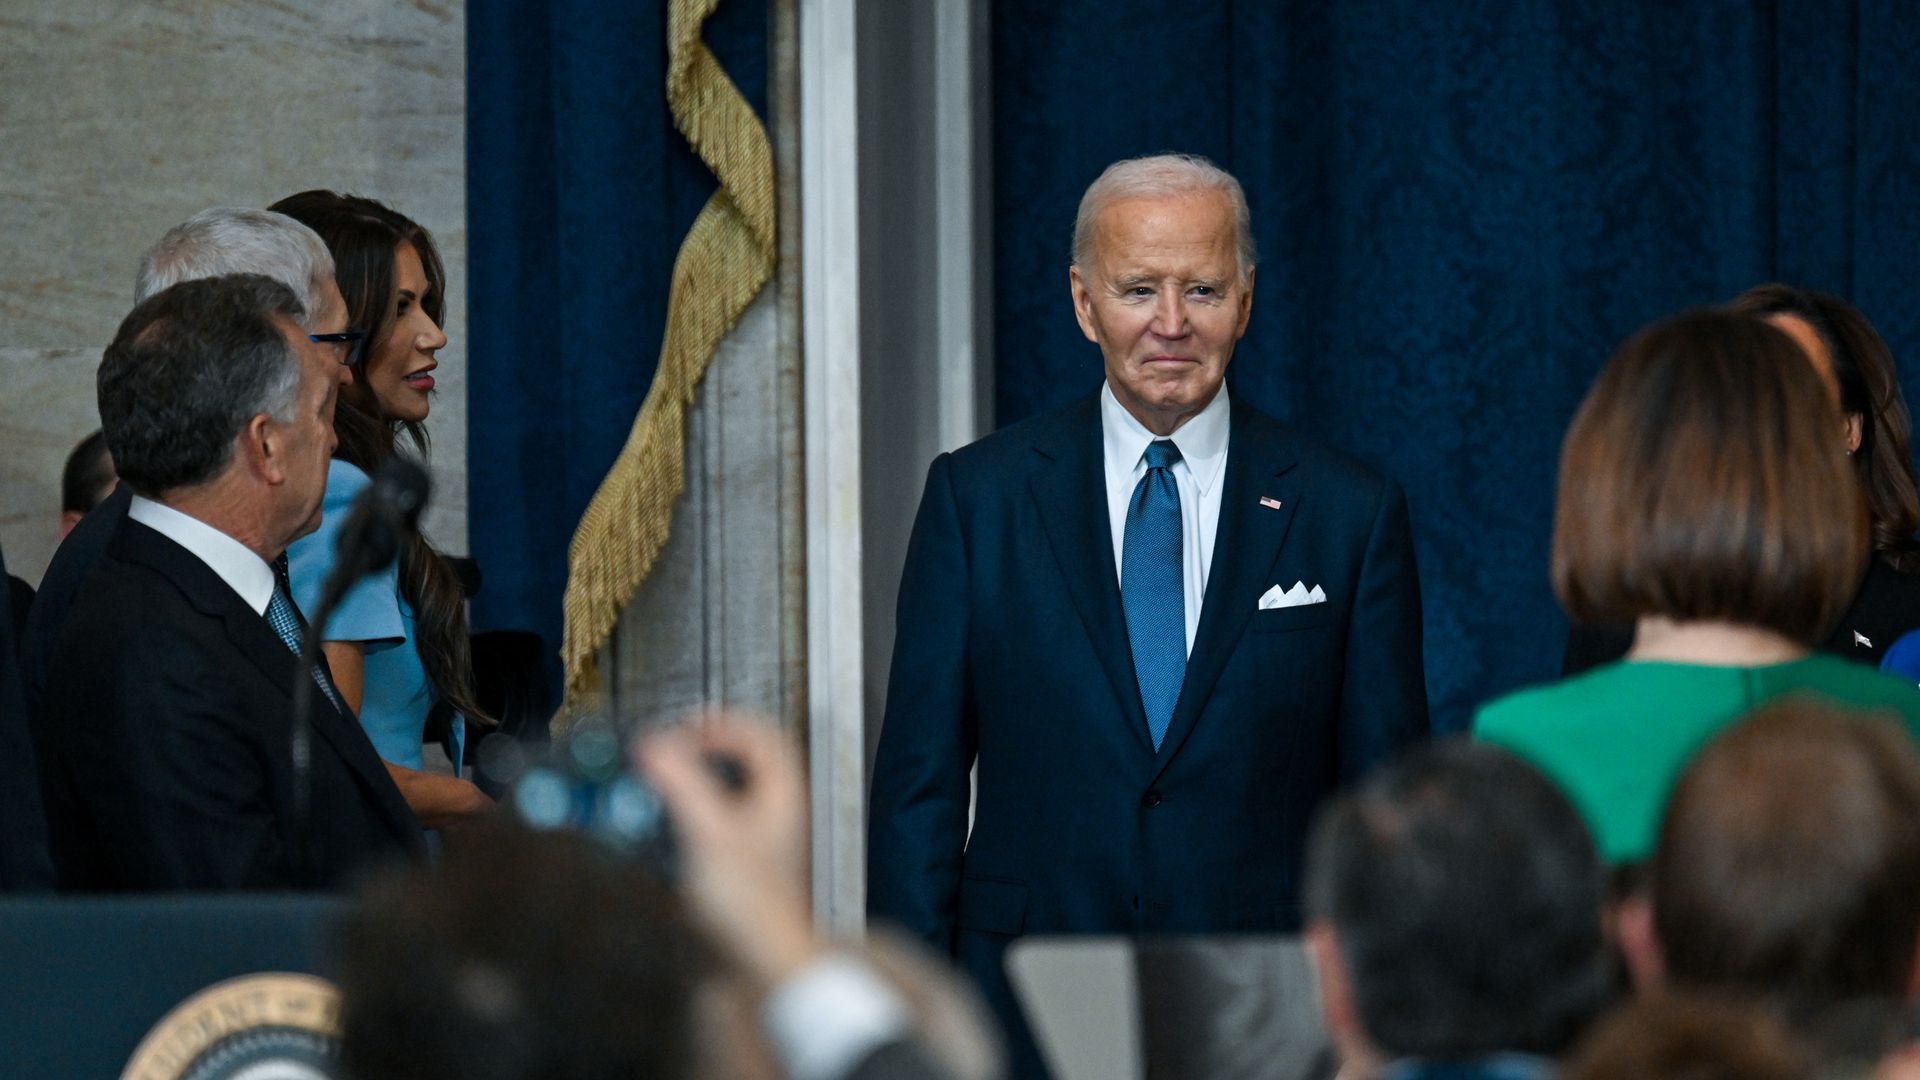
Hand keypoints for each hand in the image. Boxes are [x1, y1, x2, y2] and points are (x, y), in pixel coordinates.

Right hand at [636, 713, 821, 992]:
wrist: (763, 961)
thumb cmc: (751, 903)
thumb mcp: (709, 832)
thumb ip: (681, 783)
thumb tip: (654, 745)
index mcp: (782, 794)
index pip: (761, 734)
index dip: (721, 724)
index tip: (682, 729)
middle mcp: (778, 812)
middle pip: (749, 759)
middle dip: (707, 746)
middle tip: (672, 747)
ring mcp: (763, 839)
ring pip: (733, 790)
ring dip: (698, 777)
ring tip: (664, 779)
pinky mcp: (743, 867)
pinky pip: (719, 821)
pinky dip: (693, 810)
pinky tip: (669, 824)